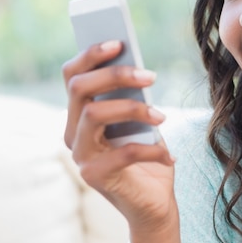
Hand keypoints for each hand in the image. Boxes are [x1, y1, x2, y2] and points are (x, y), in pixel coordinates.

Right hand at [62, 40, 178, 236]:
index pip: (72, 75)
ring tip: (162, 116)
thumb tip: (140, 69)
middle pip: (79, 88)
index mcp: (80, 113)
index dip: (91, 54)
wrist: (153, 201)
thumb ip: (135, 96)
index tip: (118, 41)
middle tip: (150, 75)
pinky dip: (151, 150)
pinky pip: (122, 151)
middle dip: (115, 74)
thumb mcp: (143, 119)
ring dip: (133, 109)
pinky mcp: (94, 176)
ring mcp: (80, 155)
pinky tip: (169, 155)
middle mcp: (73, 132)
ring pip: (93, 114)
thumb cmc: (148, 154)